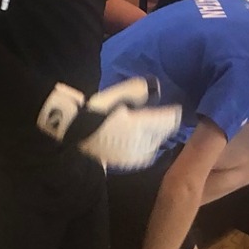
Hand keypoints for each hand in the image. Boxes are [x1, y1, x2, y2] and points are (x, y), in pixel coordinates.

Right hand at [39, 78, 181, 170]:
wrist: (74, 132)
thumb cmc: (95, 110)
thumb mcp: (116, 94)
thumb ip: (138, 90)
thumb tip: (156, 86)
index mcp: (141, 125)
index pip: (169, 120)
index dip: (173, 112)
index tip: (174, 107)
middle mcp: (142, 142)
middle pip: (164, 133)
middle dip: (164, 124)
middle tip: (162, 115)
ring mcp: (135, 154)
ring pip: (156, 144)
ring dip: (156, 135)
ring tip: (150, 126)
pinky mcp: (127, 162)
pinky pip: (146, 153)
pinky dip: (147, 145)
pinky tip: (139, 139)